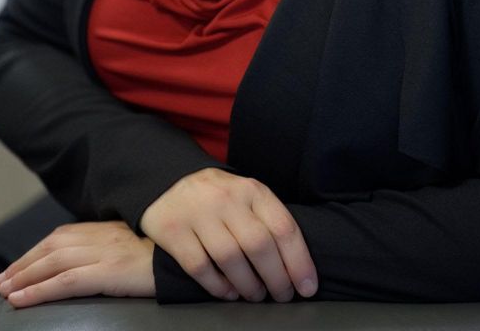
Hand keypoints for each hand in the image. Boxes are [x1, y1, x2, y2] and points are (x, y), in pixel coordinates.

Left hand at [0, 221, 154, 307]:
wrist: (193, 254)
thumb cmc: (169, 253)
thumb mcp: (139, 244)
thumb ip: (116, 245)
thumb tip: (97, 258)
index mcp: (109, 228)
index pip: (63, 235)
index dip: (38, 251)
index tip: (19, 266)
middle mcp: (103, 236)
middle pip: (53, 246)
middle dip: (24, 264)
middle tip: (3, 281)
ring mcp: (106, 252)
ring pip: (53, 263)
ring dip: (25, 277)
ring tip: (7, 292)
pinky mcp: (110, 270)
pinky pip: (66, 281)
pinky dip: (39, 290)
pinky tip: (22, 299)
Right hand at [140, 167, 317, 302]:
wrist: (171, 183)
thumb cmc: (221, 199)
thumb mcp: (247, 198)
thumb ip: (268, 221)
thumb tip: (296, 265)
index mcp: (252, 189)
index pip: (283, 227)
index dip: (299, 261)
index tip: (307, 287)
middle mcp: (226, 198)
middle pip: (259, 245)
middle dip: (276, 278)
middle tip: (282, 295)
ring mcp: (198, 212)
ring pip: (230, 258)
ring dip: (248, 285)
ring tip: (256, 295)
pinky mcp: (173, 230)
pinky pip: (200, 267)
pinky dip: (218, 286)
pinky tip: (229, 292)